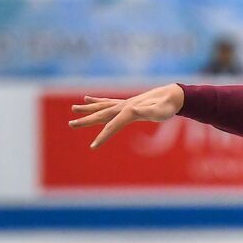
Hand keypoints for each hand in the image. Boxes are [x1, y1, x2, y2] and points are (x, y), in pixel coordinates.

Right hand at [69, 84, 185, 148]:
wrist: (172, 95)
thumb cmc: (167, 107)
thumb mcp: (159, 111)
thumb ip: (147, 111)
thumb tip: (133, 109)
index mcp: (128, 112)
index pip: (112, 127)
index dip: (102, 137)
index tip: (92, 147)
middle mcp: (123, 106)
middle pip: (101, 116)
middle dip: (86, 121)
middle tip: (70, 124)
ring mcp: (124, 104)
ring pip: (101, 107)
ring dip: (87, 109)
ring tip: (73, 109)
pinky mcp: (127, 103)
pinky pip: (108, 102)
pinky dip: (97, 101)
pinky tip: (87, 99)